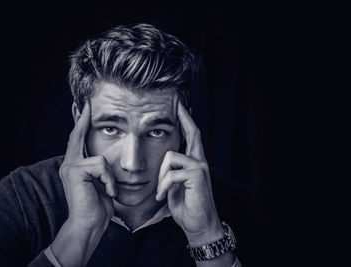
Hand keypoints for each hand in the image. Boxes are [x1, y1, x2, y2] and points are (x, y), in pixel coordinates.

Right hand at [59, 99, 115, 230]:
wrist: (89, 225)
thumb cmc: (97, 207)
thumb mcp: (101, 184)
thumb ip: (99, 169)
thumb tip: (105, 158)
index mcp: (75, 165)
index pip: (78, 139)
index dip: (82, 122)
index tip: (85, 107)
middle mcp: (69, 163)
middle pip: (78, 135)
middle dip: (84, 118)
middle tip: (88, 103)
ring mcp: (70, 166)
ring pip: (100, 158)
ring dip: (110, 177)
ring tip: (109, 190)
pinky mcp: (74, 171)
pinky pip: (101, 166)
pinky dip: (108, 180)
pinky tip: (107, 192)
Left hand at [156, 101, 222, 245]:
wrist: (198, 225)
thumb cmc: (186, 205)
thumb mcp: (175, 185)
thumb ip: (171, 171)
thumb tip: (164, 162)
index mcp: (194, 162)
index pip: (191, 136)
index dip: (186, 120)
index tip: (180, 106)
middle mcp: (199, 161)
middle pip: (192, 133)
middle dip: (184, 117)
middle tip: (178, 103)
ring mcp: (200, 167)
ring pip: (170, 156)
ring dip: (161, 176)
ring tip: (161, 192)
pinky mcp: (197, 176)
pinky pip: (171, 174)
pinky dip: (163, 187)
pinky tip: (162, 197)